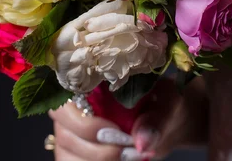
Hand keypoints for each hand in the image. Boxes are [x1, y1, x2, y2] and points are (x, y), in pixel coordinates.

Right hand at [49, 78, 206, 159]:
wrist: (167, 120)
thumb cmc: (162, 101)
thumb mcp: (167, 102)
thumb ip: (157, 119)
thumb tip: (142, 141)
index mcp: (92, 79)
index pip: (64, 94)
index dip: (80, 117)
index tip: (111, 129)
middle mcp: (75, 103)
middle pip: (64, 129)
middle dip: (94, 145)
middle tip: (126, 146)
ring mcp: (72, 130)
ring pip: (66, 151)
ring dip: (96, 159)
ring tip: (127, 154)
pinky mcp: (75, 151)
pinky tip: (118, 159)